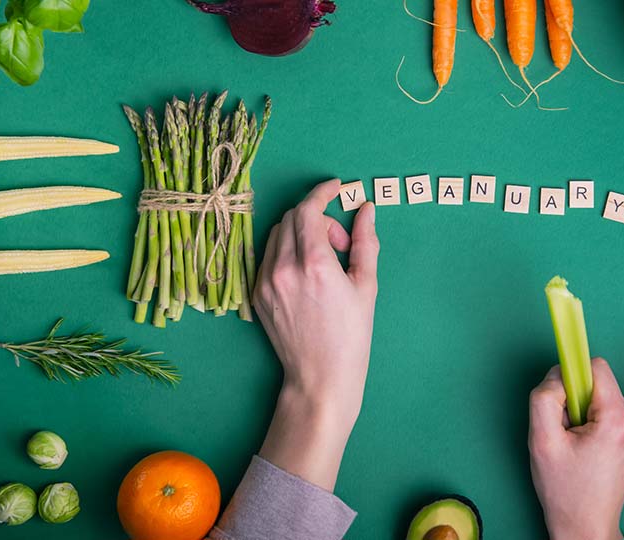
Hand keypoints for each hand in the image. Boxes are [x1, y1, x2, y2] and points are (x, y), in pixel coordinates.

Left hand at [253, 179, 378, 489]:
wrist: (320, 378)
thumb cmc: (351, 337)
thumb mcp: (366, 287)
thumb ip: (364, 243)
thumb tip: (365, 210)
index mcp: (315, 265)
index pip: (308, 210)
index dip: (322, 193)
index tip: (336, 188)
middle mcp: (284, 269)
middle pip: (292, 217)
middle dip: (318, 217)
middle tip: (341, 242)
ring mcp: (265, 281)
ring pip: (277, 234)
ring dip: (301, 232)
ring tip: (325, 259)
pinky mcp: (256, 293)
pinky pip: (268, 255)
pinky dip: (287, 250)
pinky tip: (307, 273)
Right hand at [528, 358, 623, 539]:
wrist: (587, 524)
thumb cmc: (565, 490)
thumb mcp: (541, 441)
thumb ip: (545, 398)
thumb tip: (559, 373)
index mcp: (618, 420)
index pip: (596, 367)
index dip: (571, 377)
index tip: (561, 399)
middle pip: (598, 381)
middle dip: (575, 399)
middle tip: (566, 432)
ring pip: (602, 393)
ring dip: (583, 410)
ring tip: (576, 442)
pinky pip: (609, 407)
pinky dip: (593, 419)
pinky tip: (587, 446)